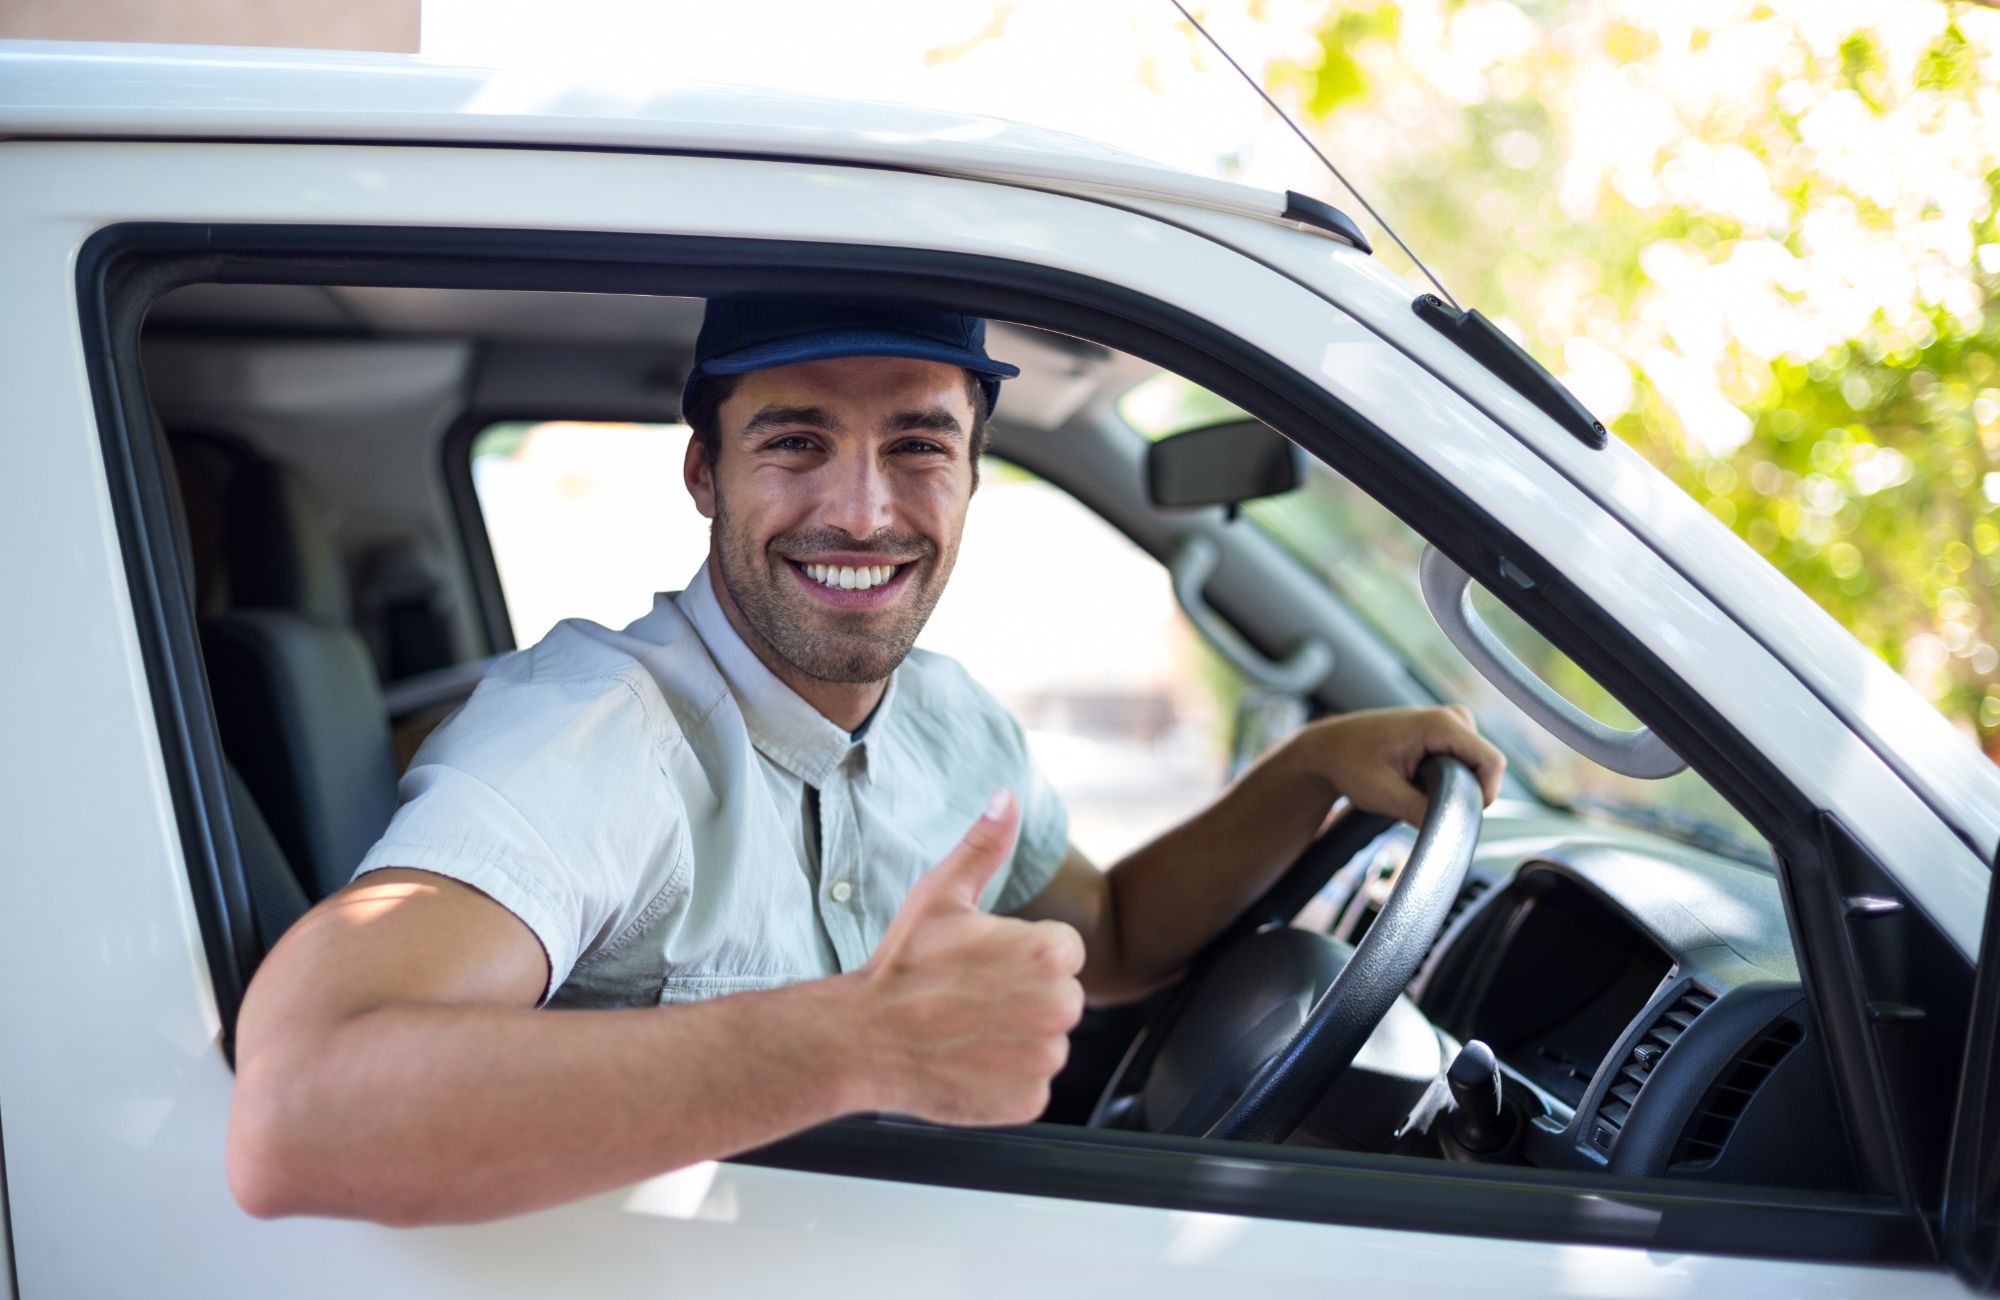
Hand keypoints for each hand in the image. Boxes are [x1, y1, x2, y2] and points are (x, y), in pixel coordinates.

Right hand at [850, 788, 1085, 1125]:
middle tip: (969, 996)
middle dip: (1024, 997)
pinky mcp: (1030, 1102)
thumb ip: (985, 846)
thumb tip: (1007, 797)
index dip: (1021, 956)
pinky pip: (1031, 1084)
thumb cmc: (901, 966)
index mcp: (1048, 953)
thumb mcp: (942, 894)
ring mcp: (1045, 1059)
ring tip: (965, 1028)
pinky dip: (1005, 1078)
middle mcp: (1059, 1008)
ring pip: (1047, 1041)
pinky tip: (968, 1061)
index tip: (983, 964)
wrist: (862, 1039)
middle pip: (1061, 998)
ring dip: (1016, 1038)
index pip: (1062, 953)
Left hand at [1291, 705, 1506, 825]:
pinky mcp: (1447, 733)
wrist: (1328, 748)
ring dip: (1453, 787)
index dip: (1485, 795)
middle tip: (1422, 801)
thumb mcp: (1382, 794)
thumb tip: (1449, 830)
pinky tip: (1416, 780)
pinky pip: (1466, 764)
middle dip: (1463, 792)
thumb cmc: (1349, 763)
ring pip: (1476, 767)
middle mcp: (1452, 717)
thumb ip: (1420, 811)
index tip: (1457, 815)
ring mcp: (1451, 723)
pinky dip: (1447, 780)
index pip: (1491, 762)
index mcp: (1440, 723)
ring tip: (1412, 787)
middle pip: (1486, 766)